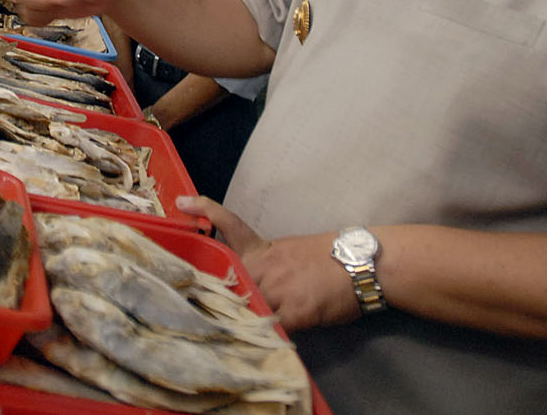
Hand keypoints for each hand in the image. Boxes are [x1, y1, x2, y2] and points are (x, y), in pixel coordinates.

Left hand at [178, 196, 357, 331]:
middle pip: (229, 281)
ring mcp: (278, 288)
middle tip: (197, 308)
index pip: (231, 225)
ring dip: (239, 319)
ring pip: (245, 306)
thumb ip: (269, 264)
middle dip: (217, 296)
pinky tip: (258, 344)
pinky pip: (271, 328)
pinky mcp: (295, 311)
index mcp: (264, 249)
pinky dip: (264, 337)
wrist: (364, 262)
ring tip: (223, 333)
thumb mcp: (294, 251)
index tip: (183, 202)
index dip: (206, 211)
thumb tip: (255, 281)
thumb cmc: (334, 255)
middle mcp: (265, 265)